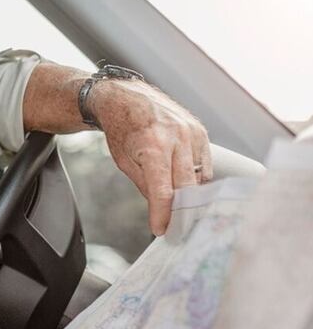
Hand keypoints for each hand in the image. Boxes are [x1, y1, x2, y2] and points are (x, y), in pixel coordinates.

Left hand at [91, 79, 210, 234]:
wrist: (126, 97)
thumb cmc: (122, 129)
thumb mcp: (124, 161)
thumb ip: (146, 185)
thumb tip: (163, 210)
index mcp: (153, 146)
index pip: (163, 190)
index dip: (163, 214)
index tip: (162, 231)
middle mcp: (177, 138)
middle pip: (187, 187)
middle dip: (182, 211)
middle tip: (177, 228)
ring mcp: (192, 133)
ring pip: (200, 177)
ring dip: (192, 195)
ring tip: (183, 210)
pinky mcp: (201, 132)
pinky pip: (205, 164)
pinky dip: (197, 178)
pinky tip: (188, 186)